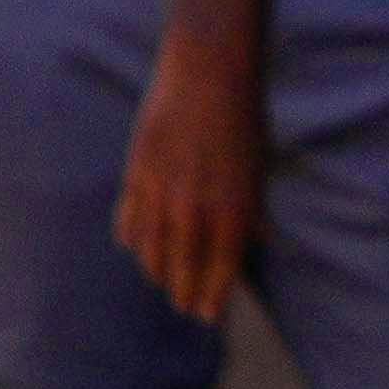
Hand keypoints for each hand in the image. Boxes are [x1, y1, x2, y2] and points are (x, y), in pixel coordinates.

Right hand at [116, 33, 267, 322]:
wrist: (208, 72)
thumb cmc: (243, 118)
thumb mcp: (258, 168)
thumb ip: (253, 211)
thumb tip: (259, 243)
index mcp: (232, 212)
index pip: (218, 273)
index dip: (211, 298)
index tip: (207, 315)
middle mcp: (194, 211)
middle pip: (181, 270)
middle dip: (183, 293)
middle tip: (184, 306)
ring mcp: (161, 195)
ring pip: (150, 252)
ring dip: (157, 271)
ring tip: (162, 280)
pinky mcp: (135, 175)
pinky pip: (129, 222)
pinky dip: (134, 238)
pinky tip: (137, 246)